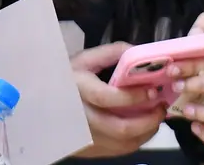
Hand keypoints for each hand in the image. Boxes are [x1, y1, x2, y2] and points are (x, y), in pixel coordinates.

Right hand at [71, 42, 165, 157]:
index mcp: (79, 90)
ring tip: (156, 117)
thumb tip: (140, 52)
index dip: (133, 96)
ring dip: (147, 132)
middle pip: (120, 128)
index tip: (153, 90)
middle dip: (148, 120)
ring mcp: (86, 138)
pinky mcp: (90, 150)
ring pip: (123, 144)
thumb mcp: (84, 59)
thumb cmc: (66, 78)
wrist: (42, 103)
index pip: (108, 98)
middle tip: (161, 107)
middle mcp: (82, 118)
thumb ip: (113, 53)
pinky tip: (143, 128)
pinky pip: (119, 151)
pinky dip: (137, 141)